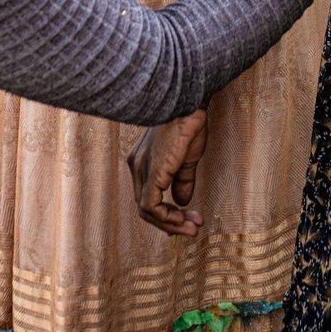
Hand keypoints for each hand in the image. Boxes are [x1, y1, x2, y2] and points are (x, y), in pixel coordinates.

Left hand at [129, 109, 208, 235]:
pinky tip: (183, 218)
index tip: (188, 219)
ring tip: (192, 228)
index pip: (148, 196)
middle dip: (170, 222)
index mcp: (143, 161)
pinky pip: (150, 206)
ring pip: (146, 210)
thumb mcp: (187, 157)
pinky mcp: (151, 171)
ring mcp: (141, 168)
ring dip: (171, 223)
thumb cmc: (189, 123)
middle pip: (145, 206)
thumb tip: (182, 202)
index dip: (167, 213)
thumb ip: (182, 180)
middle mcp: (137, 165)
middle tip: (193, 228)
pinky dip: (166, 217)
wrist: (189, 103)